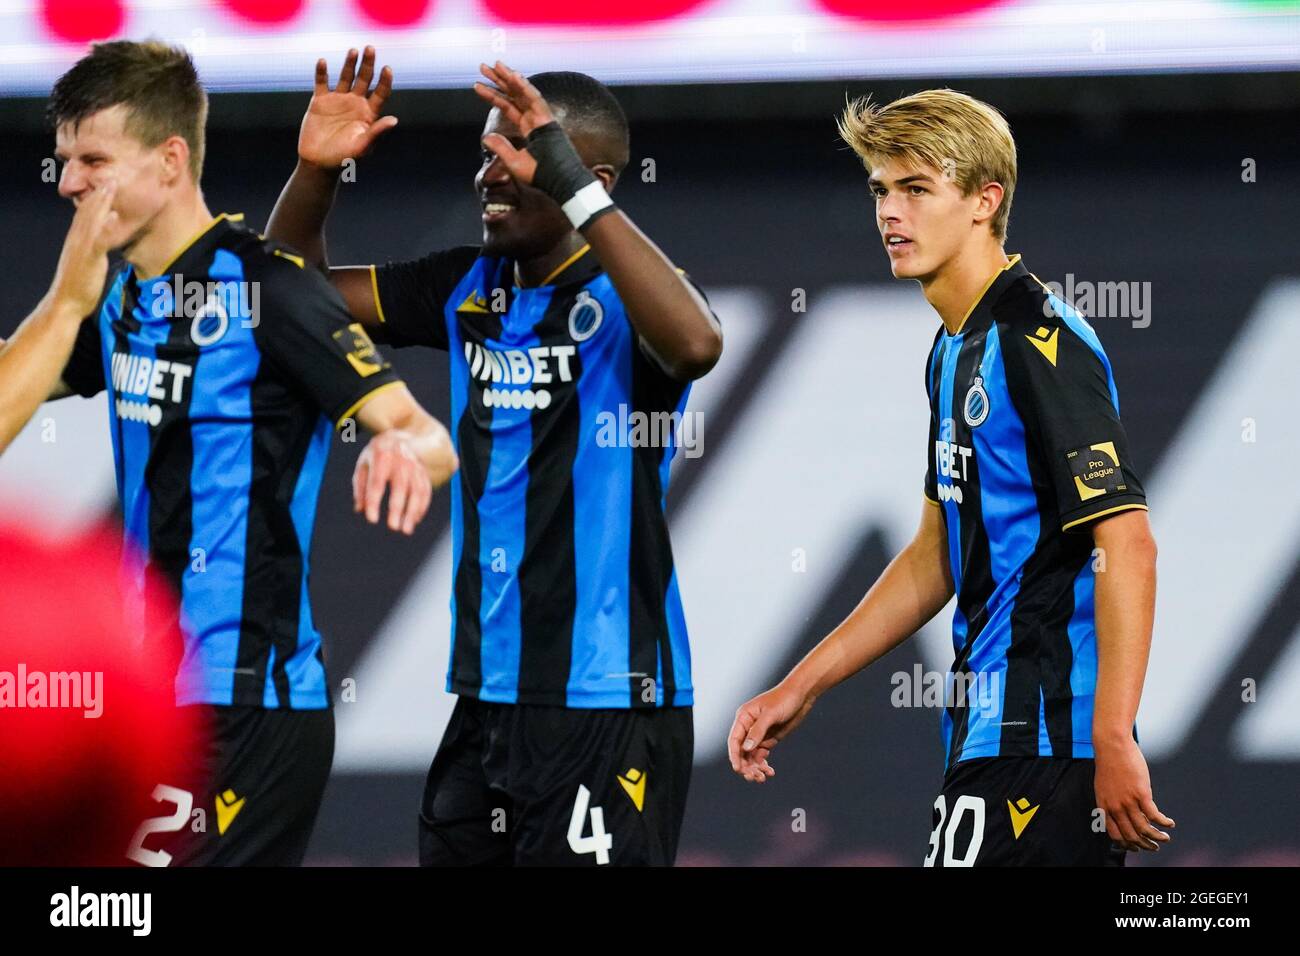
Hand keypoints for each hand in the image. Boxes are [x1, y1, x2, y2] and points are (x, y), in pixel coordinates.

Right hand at [49, 178, 117, 318]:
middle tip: (110, 176)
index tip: (104, 184)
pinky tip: (113, 216)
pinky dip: (105, 227)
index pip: (85, 215)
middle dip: (99, 194)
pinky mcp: (89, 259)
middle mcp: (77, 240)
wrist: (66, 303)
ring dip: (101, 203)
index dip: (94, 199)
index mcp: (77, 241)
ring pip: (91, 221)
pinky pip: (98, 241)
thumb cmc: (79, 286)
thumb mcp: (87, 264)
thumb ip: (93, 251)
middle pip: (87, 212)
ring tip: (111, 185)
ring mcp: (82, 248)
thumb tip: (100, 245)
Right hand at [299, 46, 396, 170]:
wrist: (319, 163)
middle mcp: (355, 103)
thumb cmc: (345, 159)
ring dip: (349, 63)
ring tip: (353, 51)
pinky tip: (322, 62)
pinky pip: (321, 82)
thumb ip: (377, 132)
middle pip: (364, 79)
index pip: (381, 92)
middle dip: (368, 64)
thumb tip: (394, 120)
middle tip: (370, 48)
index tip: (387, 69)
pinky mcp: (320, 101)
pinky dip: (322, 72)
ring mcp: (338, 100)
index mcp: (369, 113)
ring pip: (345, 76)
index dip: (385, 80)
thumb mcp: (363, 146)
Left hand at [352, 429, 431, 534]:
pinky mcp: (423, 473)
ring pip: (417, 491)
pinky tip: (415, 520)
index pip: (377, 483)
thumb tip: (360, 510)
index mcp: (381, 457)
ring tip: (406, 530)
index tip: (371, 519)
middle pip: (400, 487)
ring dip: (413, 512)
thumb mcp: (363, 465)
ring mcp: (415, 466)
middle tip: (393, 528)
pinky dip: (422, 507)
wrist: (398, 436)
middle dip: (397, 509)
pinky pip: (426, 491)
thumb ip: (360, 487)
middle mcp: (401, 461)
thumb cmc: (376, 455)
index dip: (374, 502)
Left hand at [472, 60, 559, 184]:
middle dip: (499, 80)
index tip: (477, 85)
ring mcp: (542, 118)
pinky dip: (525, 88)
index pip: (508, 106)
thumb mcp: (514, 162)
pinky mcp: (548, 120)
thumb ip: (501, 148)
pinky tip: (514, 76)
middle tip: (483, 66)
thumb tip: (486, 137)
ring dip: (509, 78)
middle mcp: (535, 119)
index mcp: (528, 128)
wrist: (559, 182)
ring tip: (495, 65)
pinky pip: (535, 100)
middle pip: (514, 95)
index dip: (493, 95)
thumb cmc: (540, 175)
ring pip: (523, 93)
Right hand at [727, 681, 815, 782]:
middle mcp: (748, 727)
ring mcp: (758, 734)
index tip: (738, 769)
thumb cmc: (784, 699)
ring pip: (751, 756)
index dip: (734, 755)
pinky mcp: (768, 739)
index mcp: (744, 717)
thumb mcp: (770, 714)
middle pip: (742, 751)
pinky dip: (763, 765)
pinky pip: (761, 756)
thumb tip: (745, 748)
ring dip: (755, 768)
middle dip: (746, 765)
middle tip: (755, 777)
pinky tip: (770, 772)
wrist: (801, 695)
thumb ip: (758, 731)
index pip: (734, 740)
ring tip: (763, 778)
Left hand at [1094, 736, 1174, 851]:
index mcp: (1104, 806)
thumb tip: (1121, 814)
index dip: (1126, 844)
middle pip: (1131, 835)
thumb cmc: (1109, 764)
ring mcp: (1127, 801)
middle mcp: (1115, 807)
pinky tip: (1170, 823)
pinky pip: (1154, 816)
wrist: (1112, 745)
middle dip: (1144, 845)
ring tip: (1165, 838)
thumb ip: (1110, 801)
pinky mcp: (1141, 793)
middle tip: (1154, 847)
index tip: (1136, 848)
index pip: (1114, 834)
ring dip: (1156, 837)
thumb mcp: (1103, 786)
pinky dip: (1163, 823)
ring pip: (1144, 829)